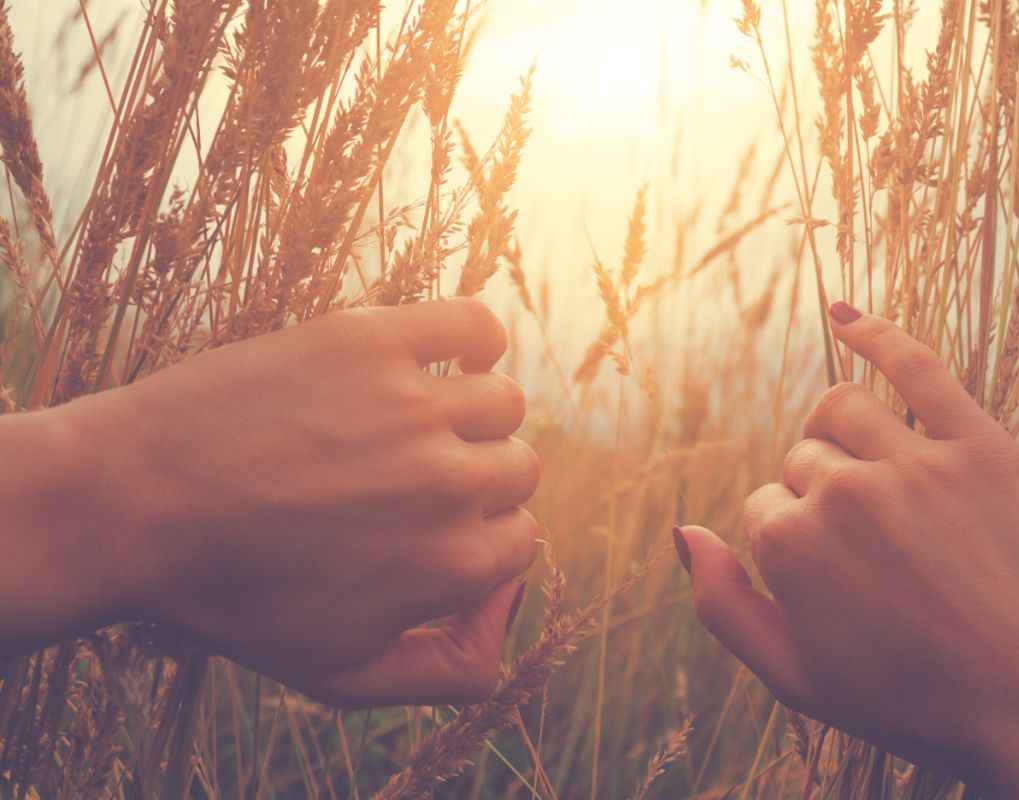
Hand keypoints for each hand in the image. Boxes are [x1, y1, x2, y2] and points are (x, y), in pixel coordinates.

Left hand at [61, 298, 538, 706]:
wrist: (128, 505)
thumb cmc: (230, 595)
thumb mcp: (337, 673)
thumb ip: (446, 671)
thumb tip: (509, 610)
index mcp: (450, 565)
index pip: (520, 538)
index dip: (477, 536)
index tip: (431, 525)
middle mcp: (447, 483)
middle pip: (518, 468)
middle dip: (476, 480)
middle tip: (409, 477)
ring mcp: (412, 404)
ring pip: (503, 401)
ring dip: (474, 414)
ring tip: (417, 421)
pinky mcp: (371, 340)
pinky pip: (472, 324)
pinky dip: (477, 339)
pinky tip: (452, 356)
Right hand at [675, 303, 1018, 796]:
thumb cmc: (912, 699)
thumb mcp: (794, 678)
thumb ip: (721, 604)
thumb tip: (682, 530)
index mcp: (791, 546)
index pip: (763, 507)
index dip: (793, 546)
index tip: (839, 583)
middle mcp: (844, 493)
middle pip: (803, 459)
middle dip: (819, 497)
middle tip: (873, 554)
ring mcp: (916, 462)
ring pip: (842, 407)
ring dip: (836, 430)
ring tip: (860, 463)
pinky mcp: (982, 444)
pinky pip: (917, 364)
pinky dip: (877, 331)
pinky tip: (845, 315)